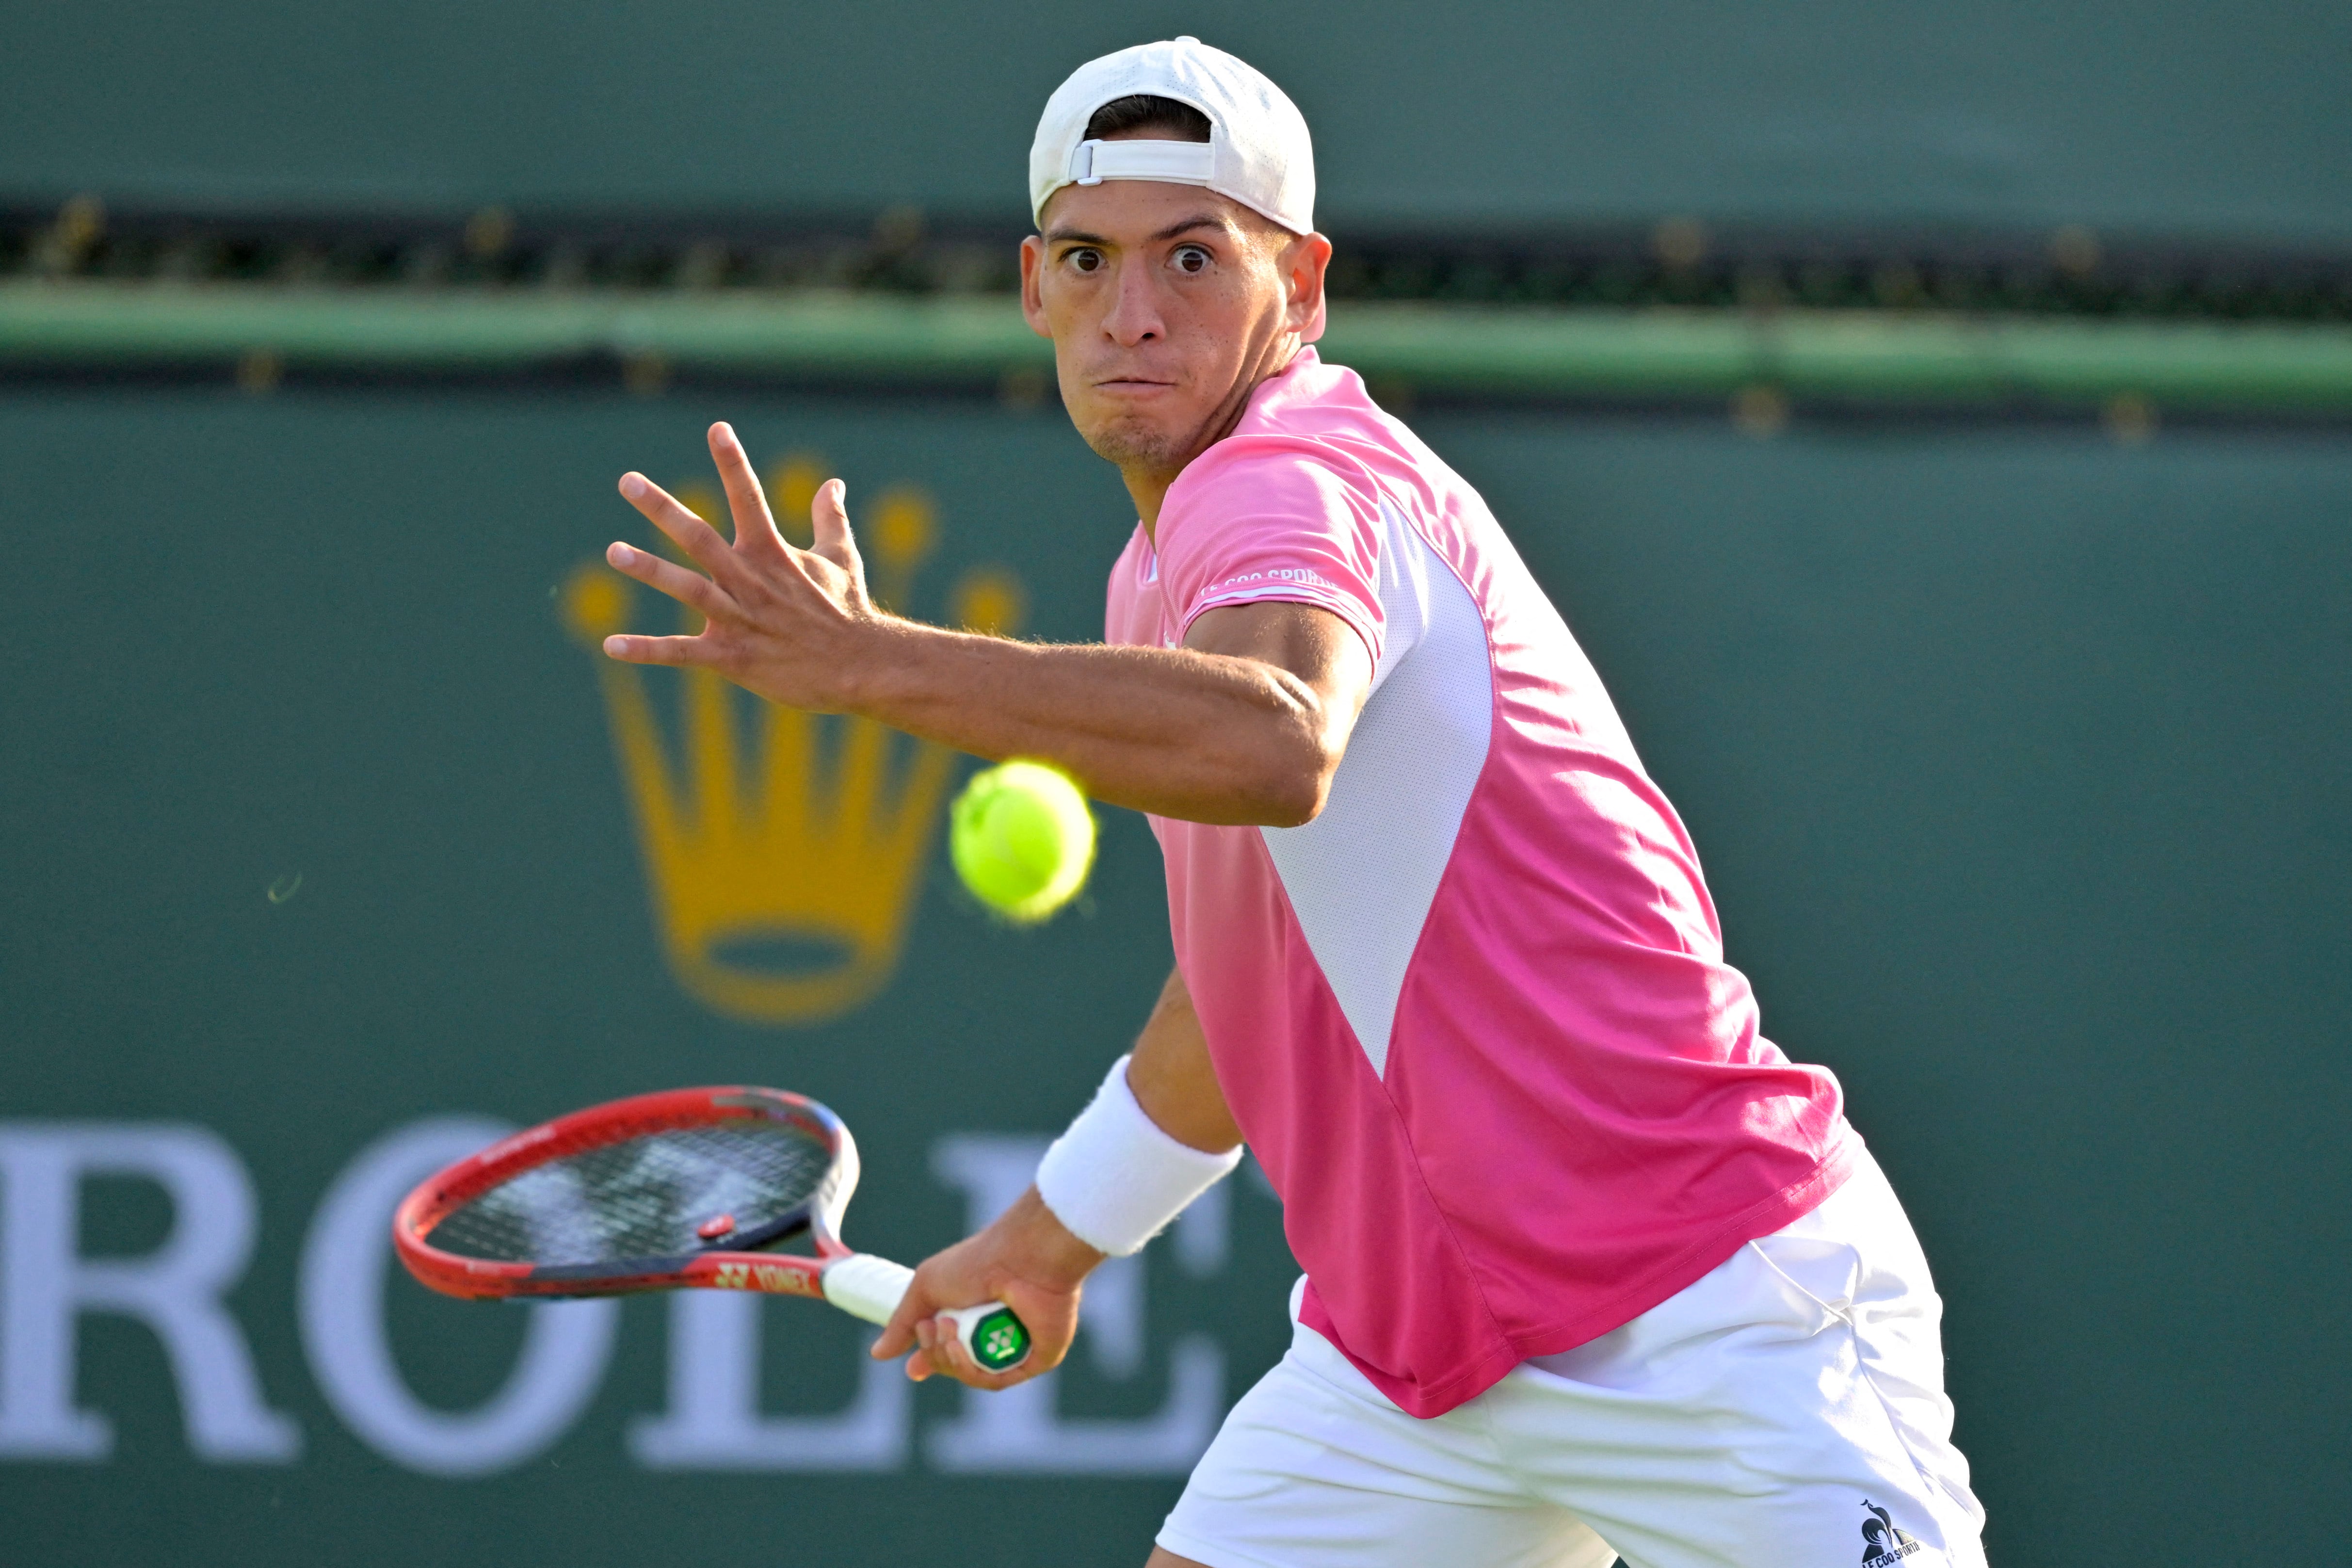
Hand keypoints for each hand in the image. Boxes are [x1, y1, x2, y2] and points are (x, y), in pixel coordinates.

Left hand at [602, 421, 883, 710]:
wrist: (862, 667)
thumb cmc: (848, 612)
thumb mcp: (842, 559)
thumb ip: (830, 518)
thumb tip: (833, 483)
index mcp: (773, 553)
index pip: (749, 498)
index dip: (733, 462)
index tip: (716, 427)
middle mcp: (750, 580)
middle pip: (700, 537)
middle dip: (662, 509)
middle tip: (627, 481)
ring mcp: (739, 619)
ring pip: (687, 589)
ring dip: (649, 570)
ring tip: (614, 551)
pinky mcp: (732, 657)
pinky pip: (681, 652)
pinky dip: (646, 650)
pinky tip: (611, 646)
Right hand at [872, 1187, 1104, 1389]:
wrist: (1021, 1257)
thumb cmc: (976, 1264)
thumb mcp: (926, 1287)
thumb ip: (903, 1321)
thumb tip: (878, 1353)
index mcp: (972, 1313)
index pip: (947, 1349)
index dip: (929, 1361)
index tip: (913, 1369)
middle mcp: (994, 1331)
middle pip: (954, 1365)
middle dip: (934, 1353)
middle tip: (932, 1327)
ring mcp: (1015, 1346)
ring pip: (973, 1376)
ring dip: (949, 1360)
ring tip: (947, 1330)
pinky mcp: (1035, 1358)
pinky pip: (997, 1380)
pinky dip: (973, 1372)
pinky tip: (958, 1349)